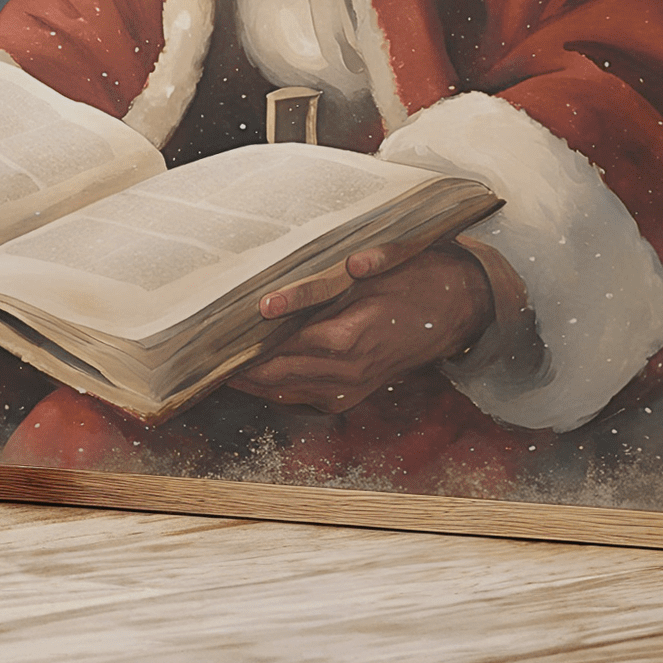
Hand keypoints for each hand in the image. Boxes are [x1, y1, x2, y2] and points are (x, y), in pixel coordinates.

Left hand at [226, 243, 494, 413]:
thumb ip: (338, 279)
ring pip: (288, 391)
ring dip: (252, 381)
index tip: (214, 335)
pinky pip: (305, 395)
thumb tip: (305, 285)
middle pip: (279, 375)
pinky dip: (275, 387)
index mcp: (353, 338)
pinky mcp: (355, 390)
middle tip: (199, 354)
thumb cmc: (423, 279)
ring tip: (214, 365)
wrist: (463, 308)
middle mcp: (350, 370)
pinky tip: (251, 374)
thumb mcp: (385, 267)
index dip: (248, 344)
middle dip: (239, 367)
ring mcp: (353, 385)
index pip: (287, 347)